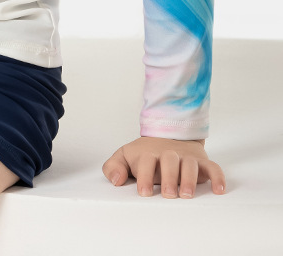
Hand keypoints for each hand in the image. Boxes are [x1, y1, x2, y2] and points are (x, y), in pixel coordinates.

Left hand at [102, 136, 225, 197]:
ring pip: (190, 164)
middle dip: (169, 177)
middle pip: (169, 161)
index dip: (145, 176)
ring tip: (187, 194)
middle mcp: (168, 153)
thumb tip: (115, 181)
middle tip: (168, 193)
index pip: (146, 161)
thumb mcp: (125, 156)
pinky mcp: (202, 162)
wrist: (170, 137)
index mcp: (149, 153)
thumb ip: (113, 167)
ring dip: (189, 178)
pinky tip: (218, 190)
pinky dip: (218, 177)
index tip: (144, 192)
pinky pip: (213, 167)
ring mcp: (186, 157)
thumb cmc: (146, 154)